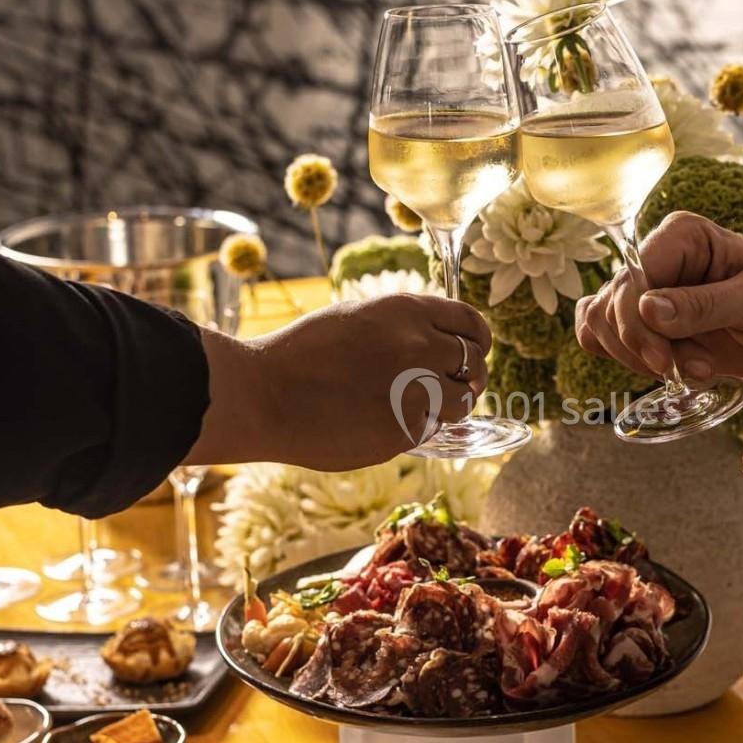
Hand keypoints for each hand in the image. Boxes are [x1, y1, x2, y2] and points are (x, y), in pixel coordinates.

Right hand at [187, 293, 490, 470]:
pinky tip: (387, 421)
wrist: (263, 394)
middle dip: (470, 375)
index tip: (477, 350)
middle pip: (475, 364)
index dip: (479, 340)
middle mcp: (419, 347)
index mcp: (407, 311)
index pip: (471, 323)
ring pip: (462, 402)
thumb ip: (402, 325)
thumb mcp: (355, 316)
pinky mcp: (403, 431)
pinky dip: (419, 427)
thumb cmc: (301, 353)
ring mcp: (415, 390)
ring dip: (450, 405)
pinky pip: (432, 428)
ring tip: (419, 406)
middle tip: (456, 386)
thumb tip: (440, 338)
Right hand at [575, 212, 742, 386]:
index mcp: (681, 237)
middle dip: (645, 349)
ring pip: (603, 328)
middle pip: (611, 307)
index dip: (638, 325)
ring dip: (641, 360)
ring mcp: (652, 296)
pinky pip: (607, 341)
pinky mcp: (653, 328)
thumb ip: (703, 306)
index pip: (630, 279)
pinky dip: (628, 362)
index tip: (668, 361)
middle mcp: (659, 261)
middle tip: (697, 369)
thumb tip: (646, 310)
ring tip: (698, 369)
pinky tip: (671, 371)